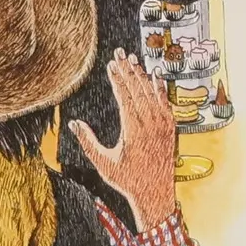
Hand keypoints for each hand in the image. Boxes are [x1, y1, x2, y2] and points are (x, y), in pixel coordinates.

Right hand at [69, 52, 177, 229]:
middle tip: (120, 52)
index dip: (117, 79)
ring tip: (133, 58)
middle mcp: (151, 124)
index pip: (125, 97)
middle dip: (128, 69)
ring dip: (142, 75)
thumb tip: (74, 123)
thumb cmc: (127, 180)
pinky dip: (159, 87)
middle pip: (138, 89)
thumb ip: (88, 142)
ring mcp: (163, 124)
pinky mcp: (171, 127)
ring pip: (152, 93)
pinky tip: (155, 75)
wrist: (155, 193)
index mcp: (134, 130)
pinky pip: (165, 102)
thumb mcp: (103, 163)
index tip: (110, 64)